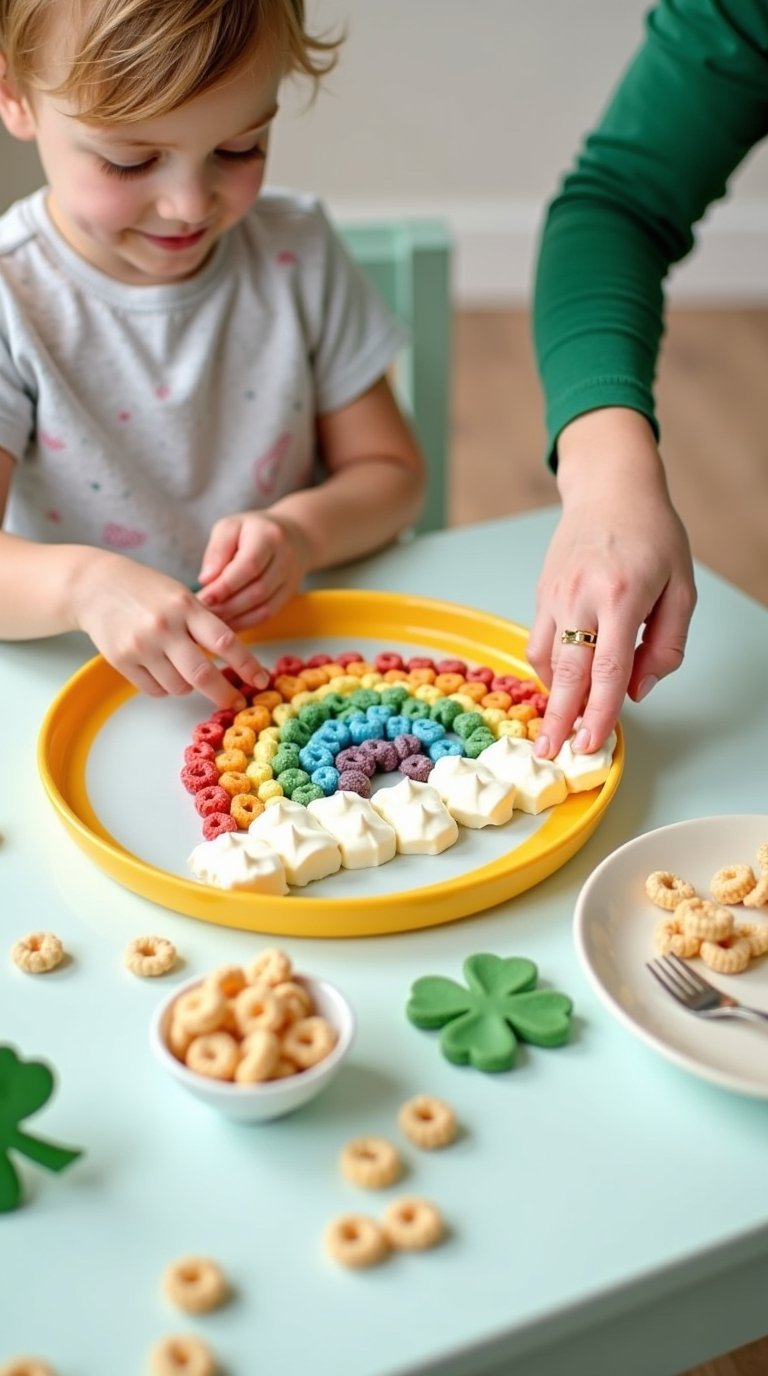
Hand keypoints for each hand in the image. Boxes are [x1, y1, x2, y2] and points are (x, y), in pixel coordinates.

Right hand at [71, 551, 268, 706]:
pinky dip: (165, 687)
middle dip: (224, 694)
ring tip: (182, 667)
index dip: (247, 665)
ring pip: (179, 687)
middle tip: (235, 703)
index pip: (224, 641)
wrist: (94, 586)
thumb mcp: (181, 595)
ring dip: (188, 686)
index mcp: (185, 606)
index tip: (261, 680)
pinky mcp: (122, 661)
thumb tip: (235, 659)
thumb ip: (205, 623)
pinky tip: (160, 669)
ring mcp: (141, 646)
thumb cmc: (146, 591)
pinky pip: (155, 690)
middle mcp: (164, 627)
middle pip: (202, 674)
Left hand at [196, 511, 310, 628]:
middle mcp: (285, 559)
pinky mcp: (288, 595)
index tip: (204, 598)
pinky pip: (267, 615)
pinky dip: (245, 623)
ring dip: (236, 617)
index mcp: (269, 537)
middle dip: (228, 605)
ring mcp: (290, 579)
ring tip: (212, 619)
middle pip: (257, 590)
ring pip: (264, 607)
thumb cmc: (251, 531)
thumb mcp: (229, 527)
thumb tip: (206, 580)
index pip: (249, 566)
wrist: (292, 536)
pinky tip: (227, 624)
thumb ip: (217, 551)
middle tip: (204, 612)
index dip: (225, 586)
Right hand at [526, 409, 696, 757]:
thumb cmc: (652, 534)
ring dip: (550, 698)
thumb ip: (666, 644)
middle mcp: (581, 597)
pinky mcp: (541, 594)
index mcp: (622, 596)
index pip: (608, 670)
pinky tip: (559, 684)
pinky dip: (547, 669)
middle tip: (550, 754)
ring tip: (554, 728)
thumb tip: (638, 691)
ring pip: (545, 660)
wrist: (610, 487)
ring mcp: (555, 595)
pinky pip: (538, 642)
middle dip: (559, 719)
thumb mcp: (683, 586)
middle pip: (566, 673)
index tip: (590, 744)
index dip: (598, 714)